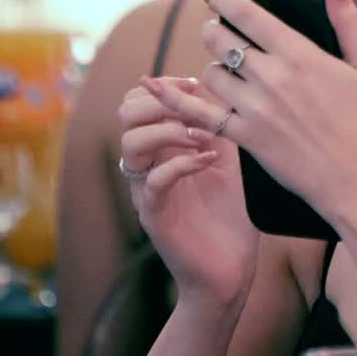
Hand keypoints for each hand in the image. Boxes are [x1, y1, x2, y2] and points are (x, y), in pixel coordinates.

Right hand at [118, 78, 258, 305]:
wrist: (230, 271)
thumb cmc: (230, 216)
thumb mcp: (229, 160)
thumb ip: (217, 127)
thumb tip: (215, 88)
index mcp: (161, 149)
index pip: (138, 102)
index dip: (164, 86)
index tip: (195, 84)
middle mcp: (148, 166)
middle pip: (126, 115)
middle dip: (160, 101)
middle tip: (195, 109)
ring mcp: (148, 191)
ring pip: (132, 144)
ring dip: (170, 131)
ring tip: (202, 139)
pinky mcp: (155, 217)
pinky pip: (153, 181)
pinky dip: (181, 164)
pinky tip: (208, 161)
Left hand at [144, 0, 356, 236]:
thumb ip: (346, 17)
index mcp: (299, 54)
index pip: (248, 15)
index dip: (225, 0)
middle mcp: (271, 77)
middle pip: (220, 39)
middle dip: (215, 31)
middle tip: (218, 32)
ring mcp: (254, 108)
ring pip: (211, 74)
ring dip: (213, 68)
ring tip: (226, 72)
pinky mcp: (244, 137)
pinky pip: (199, 113)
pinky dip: (176, 99)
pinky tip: (157, 87)